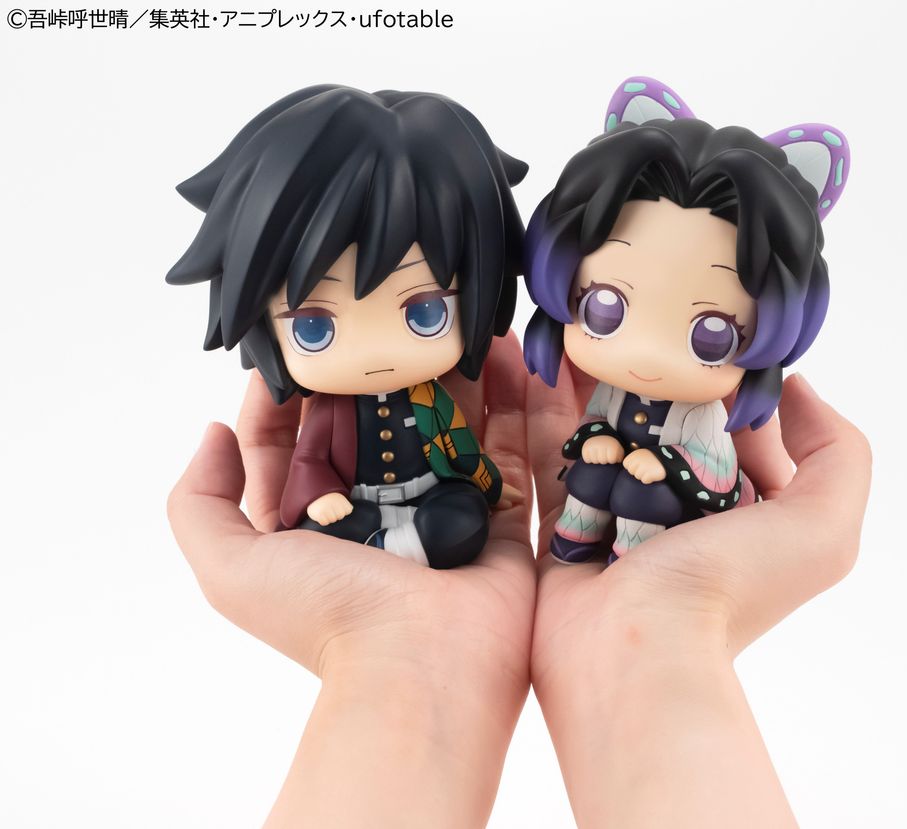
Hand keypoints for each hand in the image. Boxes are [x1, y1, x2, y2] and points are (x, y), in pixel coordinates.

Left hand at [168, 334, 534, 827]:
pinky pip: (505, 446)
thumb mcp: (231, 568)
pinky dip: (509, 401)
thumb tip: (213, 432)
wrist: (425, 666)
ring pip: (439, 425)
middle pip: (370, 422)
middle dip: (373, 368)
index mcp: (311, 521)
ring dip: (443, 374)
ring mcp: (439, 509)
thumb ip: (199, 502)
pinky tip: (503, 352)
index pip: (288, 440)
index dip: (287, 391)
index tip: (297, 342)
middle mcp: (374, 510)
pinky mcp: (498, 514)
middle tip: (381, 315)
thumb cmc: (328, 617)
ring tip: (444, 322)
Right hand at [526, 358, 870, 826]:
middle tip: (637, 316)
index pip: (747, 428)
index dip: (733, 382)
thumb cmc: (727, 590)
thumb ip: (837, 454)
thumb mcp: (822, 528)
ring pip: (616, 430)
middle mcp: (688, 511)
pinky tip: (546, 364)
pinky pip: (560, 452)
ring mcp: (626, 514)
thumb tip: (795, 390)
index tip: (708, 335)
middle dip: (661, 374)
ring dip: (603, 383)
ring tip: (590, 329)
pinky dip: (552, 412)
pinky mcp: (570, 519)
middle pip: (676, 424)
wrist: (629, 650)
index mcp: (749, 512)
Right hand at [581, 434, 624, 463]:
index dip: (612, 460)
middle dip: (604, 460)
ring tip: (598, 455)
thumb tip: (619, 461)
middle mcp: (602, 444)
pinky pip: (587, 460)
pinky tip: (592, 455)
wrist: (599, 436)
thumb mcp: (618, 449)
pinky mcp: (585, 448)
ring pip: (594, 461)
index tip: (611, 455)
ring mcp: (592, 446)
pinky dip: (589, 459)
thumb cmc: (610, 447)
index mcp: (611, 444)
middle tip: (604, 455)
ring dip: (596, 460)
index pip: (612, 460)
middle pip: (602, 461)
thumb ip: (621, 456)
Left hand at [621, 447, 665, 482]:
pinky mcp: (650, 474)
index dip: (632, 466)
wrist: (670, 460)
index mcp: (635, 453)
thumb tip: (627, 454)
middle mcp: (638, 459)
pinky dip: (649, 479)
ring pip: (637, 476)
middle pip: (631, 471)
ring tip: (650, 470)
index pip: (626, 464)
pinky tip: (653, 474)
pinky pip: (644, 480)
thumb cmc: (654, 457)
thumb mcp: (643, 453)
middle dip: (637, 471)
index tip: (640, 464)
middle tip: (646, 467)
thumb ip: (635, 456)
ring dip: (643, 475)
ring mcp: (644, 467)